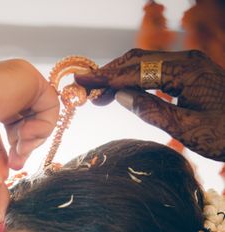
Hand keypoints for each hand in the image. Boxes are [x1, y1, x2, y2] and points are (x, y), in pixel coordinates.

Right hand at [0, 59, 58, 220]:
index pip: (8, 129)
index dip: (15, 151)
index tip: (11, 168)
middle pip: (26, 121)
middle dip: (25, 146)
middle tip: (16, 163)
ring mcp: (14, 81)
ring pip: (40, 114)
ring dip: (32, 139)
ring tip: (17, 147)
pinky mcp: (28, 75)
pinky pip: (50, 104)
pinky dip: (41, 126)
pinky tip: (23, 134)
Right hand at [76, 49, 224, 160]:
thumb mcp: (187, 129)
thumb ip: (153, 111)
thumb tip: (122, 96)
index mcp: (184, 71)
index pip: (135, 71)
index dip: (105, 78)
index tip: (81, 82)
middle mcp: (186, 61)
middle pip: (138, 60)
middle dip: (109, 74)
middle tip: (84, 90)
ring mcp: (190, 66)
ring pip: (146, 64)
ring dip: (121, 76)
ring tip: (99, 94)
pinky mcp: (192, 75)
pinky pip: (157, 71)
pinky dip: (136, 79)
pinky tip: (126, 92)